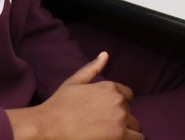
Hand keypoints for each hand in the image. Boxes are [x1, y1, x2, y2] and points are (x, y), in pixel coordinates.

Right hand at [7, 53, 141, 139]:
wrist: (47, 126)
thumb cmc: (58, 106)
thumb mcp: (74, 82)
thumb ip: (92, 68)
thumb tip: (105, 54)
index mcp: (110, 87)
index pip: (128, 96)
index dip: (118, 106)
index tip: (105, 115)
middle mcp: (118, 101)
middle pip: (130, 113)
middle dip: (121, 121)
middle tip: (102, 128)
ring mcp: (120, 119)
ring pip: (136, 128)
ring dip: (127, 132)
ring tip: (110, 136)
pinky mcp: (119, 136)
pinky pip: (137, 139)